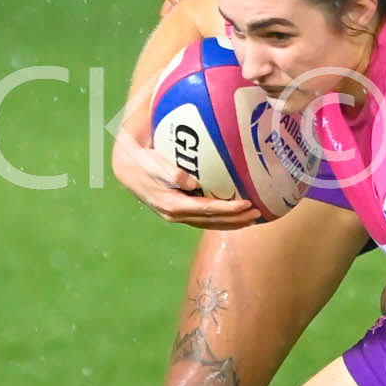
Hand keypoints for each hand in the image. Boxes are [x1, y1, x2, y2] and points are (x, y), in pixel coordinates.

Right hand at [111, 123, 261, 228]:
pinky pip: (204, 219)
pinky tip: (235, 215)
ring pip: (209, 224)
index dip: (227, 209)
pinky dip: (221, 219)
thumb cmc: (142, 161)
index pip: (205, 209)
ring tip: (252, 218)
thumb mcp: (151, 163)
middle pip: (211, 221)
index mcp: (171, 204)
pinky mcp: (179, 212)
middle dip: (235, 219)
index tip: (246, 203)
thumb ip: (168, 171)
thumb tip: (190, 182)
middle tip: (257, 213)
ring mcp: (177, 216)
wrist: (127, 168)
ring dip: (231, 223)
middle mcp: (175, 214)